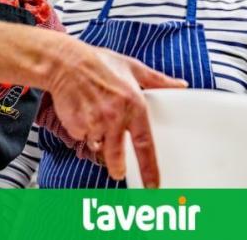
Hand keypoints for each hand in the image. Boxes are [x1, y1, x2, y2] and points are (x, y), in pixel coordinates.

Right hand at [46, 38, 186, 187]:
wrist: (65, 62)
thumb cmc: (99, 63)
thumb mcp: (133, 68)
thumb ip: (158, 80)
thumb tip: (180, 85)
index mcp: (134, 104)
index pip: (145, 143)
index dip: (149, 168)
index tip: (153, 185)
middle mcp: (115, 116)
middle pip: (118, 155)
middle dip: (118, 167)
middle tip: (119, 170)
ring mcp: (95, 122)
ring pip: (99, 146)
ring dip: (99, 141)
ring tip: (95, 122)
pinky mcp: (77, 125)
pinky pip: (83, 137)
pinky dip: (83, 130)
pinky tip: (82, 113)